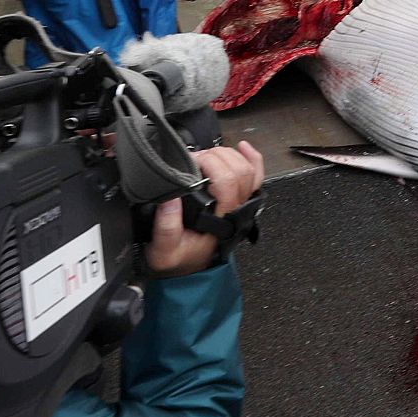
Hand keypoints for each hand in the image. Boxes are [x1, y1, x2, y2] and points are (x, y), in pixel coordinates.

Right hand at [146, 141, 264, 277]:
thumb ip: (166, 227)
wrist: (185, 269)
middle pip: (239, 171)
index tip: (190, 161)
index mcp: (220, 219)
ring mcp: (239, 204)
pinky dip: (251, 158)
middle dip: (216, 157)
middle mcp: (234, 210)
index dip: (210, 164)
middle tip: (194, 159)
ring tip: (206, 156)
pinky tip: (242, 147)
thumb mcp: (163, 250)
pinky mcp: (238, 201)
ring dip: (228, 155)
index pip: (227, 181)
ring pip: (248, 170)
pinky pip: (254, 176)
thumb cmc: (176, 259)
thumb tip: (169, 198)